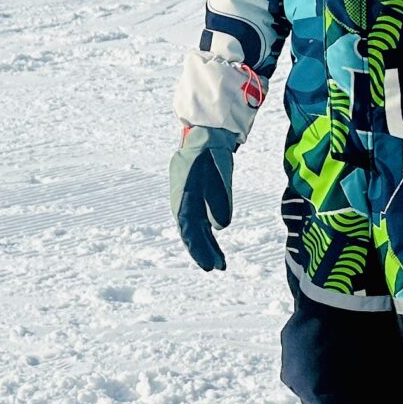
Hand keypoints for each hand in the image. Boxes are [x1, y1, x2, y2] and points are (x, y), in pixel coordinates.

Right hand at [169, 126, 235, 271]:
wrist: (206, 135)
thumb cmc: (211, 153)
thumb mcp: (219, 173)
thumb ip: (219, 199)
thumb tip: (219, 227)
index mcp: (183, 195)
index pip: (188, 227)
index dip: (196, 246)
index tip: (206, 262)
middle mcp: (182, 201)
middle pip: (191, 231)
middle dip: (202, 251)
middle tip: (214, 268)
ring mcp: (187, 200)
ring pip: (196, 228)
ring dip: (206, 246)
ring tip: (219, 264)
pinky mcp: (194, 199)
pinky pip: (199, 221)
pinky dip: (206, 235)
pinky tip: (214, 247)